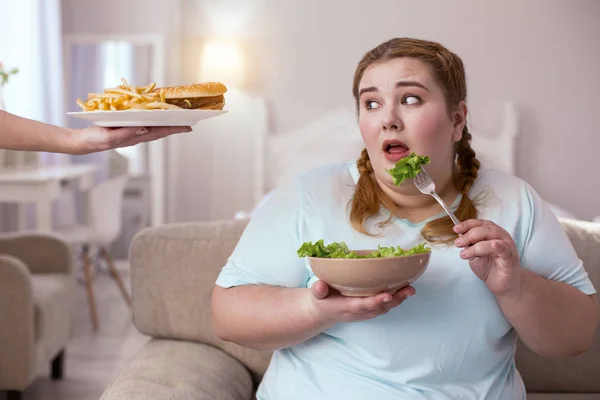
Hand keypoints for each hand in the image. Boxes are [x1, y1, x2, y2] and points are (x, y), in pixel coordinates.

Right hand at [71, 125, 191, 154]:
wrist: (82, 142)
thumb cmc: (94, 141)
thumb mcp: (109, 137)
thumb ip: (126, 133)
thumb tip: (144, 128)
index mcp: (134, 137)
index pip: (159, 132)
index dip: (174, 129)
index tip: (188, 127)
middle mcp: (136, 135)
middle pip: (160, 130)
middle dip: (175, 126)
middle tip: (190, 122)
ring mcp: (131, 131)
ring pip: (153, 126)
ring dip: (166, 123)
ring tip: (178, 119)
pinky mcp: (125, 127)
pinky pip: (143, 122)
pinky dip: (153, 118)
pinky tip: (156, 115)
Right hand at [307, 280, 414, 325]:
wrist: (324, 312)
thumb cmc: (322, 300)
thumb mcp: (316, 295)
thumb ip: (318, 290)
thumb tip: (319, 284)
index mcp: (346, 307)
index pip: (362, 305)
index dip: (375, 301)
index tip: (387, 295)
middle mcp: (358, 312)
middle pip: (379, 308)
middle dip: (394, 300)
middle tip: (408, 289)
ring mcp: (365, 313)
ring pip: (385, 308)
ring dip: (398, 300)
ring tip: (410, 289)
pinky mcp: (369, 310)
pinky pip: (385, 306)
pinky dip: (396, 299)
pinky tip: (404, 290)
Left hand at [453, 219, 521, 296]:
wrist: (502, 285)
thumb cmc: (489, 267)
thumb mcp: (474, 254)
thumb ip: (469, 244)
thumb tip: (459, 234)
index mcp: (493, 233)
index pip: (481, 223)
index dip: (468, 224)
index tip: (456, 229)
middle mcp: (501, 237)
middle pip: (486, 229)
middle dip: (469, 235)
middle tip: (458, 243)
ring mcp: (508, 247)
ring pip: (493, 239)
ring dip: (476, 245)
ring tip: (465, 254)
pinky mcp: (511, 258)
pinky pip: (504, 249)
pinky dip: (495, 246)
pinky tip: (485, 249)